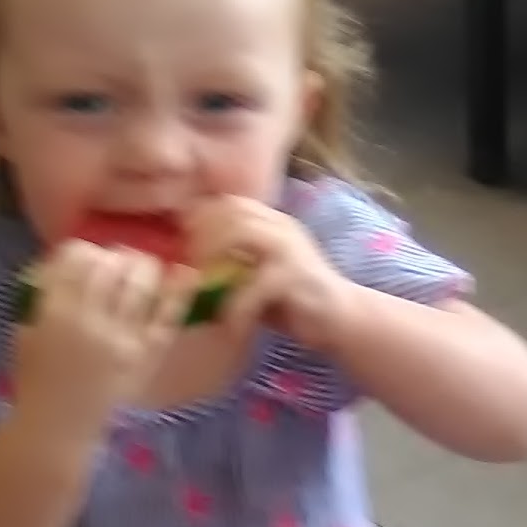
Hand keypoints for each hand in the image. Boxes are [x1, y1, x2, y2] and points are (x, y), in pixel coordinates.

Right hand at [13, 243, 193, 445]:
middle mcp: (90, 320)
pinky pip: (167, 316)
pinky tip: (184, 274)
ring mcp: (122, 337)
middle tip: (120, 260)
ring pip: (141, 283)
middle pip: (110, 265)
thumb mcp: (25, 336)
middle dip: (116, 256)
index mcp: (54, 313)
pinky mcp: (146, 355)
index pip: (75, 260)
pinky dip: (178, 292)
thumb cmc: (36, 384)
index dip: (84, 250)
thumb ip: (42, 301)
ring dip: (144, 266)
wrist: (58, 429)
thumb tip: (60, 267)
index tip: (88, 255)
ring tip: (144, 267)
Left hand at [185, 198, 349, 353]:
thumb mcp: (259, 274)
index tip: (184, 243)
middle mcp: (282, 228)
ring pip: (241, 233)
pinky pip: (254, 285)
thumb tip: (188, 264)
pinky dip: (235, 306)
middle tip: (190, 267)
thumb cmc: (294, 300)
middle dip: (203, 236)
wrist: (342, 319)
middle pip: (232, 211)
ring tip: (204, 288)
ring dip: (214, 260)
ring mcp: (290, 249)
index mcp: (274, 223)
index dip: (202, 217)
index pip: (231, 202)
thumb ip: (234, 262)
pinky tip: (228, 323)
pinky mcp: (295, 277)